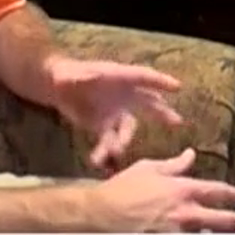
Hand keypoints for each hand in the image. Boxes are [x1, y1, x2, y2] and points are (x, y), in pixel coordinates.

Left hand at [47, 57, 185, 170]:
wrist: (56, 87)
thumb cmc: (66, 73)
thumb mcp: (70, 74)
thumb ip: (76, 77)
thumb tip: (76, 77)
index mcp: (118, 77)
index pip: (143, 77)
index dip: (159, 81)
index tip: (177, 87)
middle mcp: (122, 94)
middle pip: (147, 103)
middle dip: (162, 112)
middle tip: (178, 121)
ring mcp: (115, 111)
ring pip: (127, 128)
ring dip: (124, 140)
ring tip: (116, 151)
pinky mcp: (103, 125)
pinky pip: (109, 140)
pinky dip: (105, 151)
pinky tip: (98, 161)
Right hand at [88, 148, 234, 232]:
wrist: (102, 211)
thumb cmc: (124, 186)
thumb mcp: (150, 167)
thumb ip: (175, 164)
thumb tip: (191, 154)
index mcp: (182, 189)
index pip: (216, 191)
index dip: (233, 194)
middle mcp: (183, 212)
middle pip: (220, 218)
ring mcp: (175, 231)